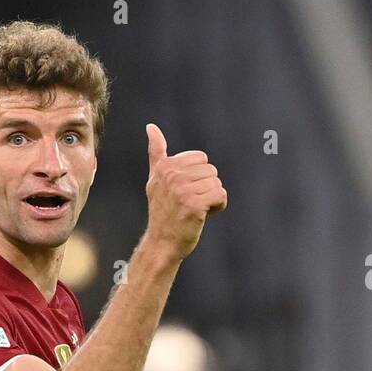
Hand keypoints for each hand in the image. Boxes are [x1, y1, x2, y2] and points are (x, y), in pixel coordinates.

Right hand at [144, 122, 227, 259]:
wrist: (162, 243)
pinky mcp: (195, 205)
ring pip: (217, 183)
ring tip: (195, 210)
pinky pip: (221, 195)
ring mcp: (183, 190)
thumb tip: (151, 127)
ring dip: (212, 198)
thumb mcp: (155, 180)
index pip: (201, 159)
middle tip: (189, 203)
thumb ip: (156, 153)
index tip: (184, 191)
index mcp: (165, 167)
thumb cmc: (162, 212)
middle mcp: (172, 176)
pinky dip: (218, 207)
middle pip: (211, 170)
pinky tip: (204, 216)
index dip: (198, 176)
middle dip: (206, 187)